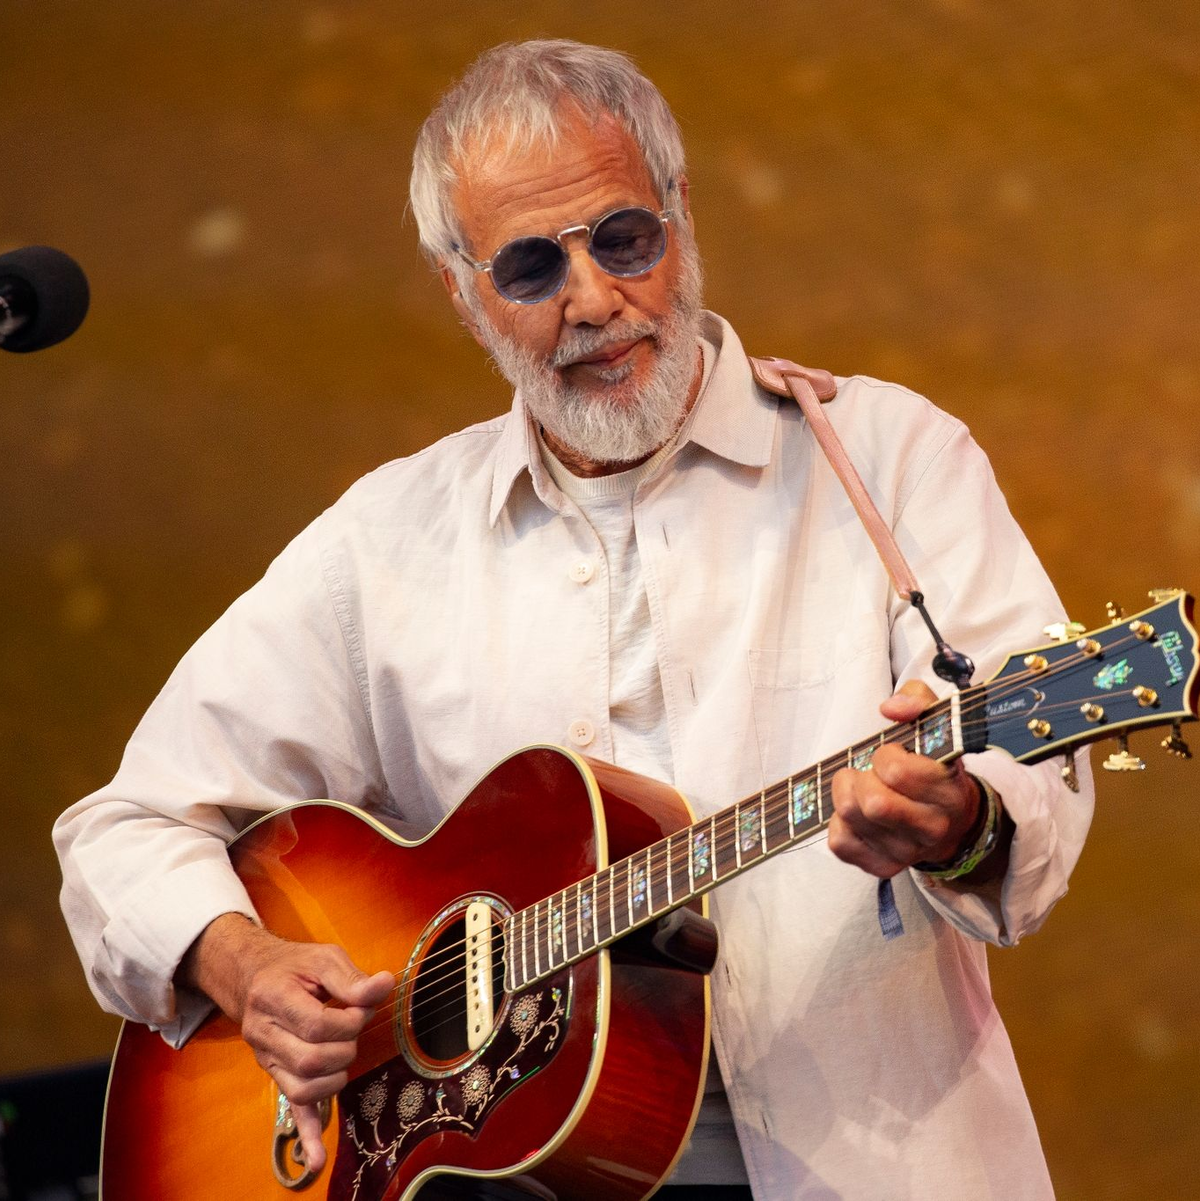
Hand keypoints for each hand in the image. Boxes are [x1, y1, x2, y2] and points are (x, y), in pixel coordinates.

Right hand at [179, 914, 393, 1171]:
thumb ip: (352, 977)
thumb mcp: (323, 958)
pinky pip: (291, 1110)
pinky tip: (316, 1161)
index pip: (314, 1024)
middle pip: (310, 1060)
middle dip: (345, 1047)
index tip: (362, 1009)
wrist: (255, 977)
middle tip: (354, 1029)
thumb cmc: (294, 966)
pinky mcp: (277, 1076)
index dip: (347, 1021)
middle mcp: (264, 1033)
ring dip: (335, 1075)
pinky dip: (307, 1136)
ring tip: (344, 1051)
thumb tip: (385, 985)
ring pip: (302, 1087)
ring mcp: (268, 1060)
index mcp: (273, 998)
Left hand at [827, 680, 982, 878]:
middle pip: (870, 803)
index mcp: (948, 791)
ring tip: (861, 788)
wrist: (953, 821)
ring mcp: (906, 852)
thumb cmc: (935, 766)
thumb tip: (890, 708)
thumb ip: (918, 701)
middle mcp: (931, 828)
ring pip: (850, 819)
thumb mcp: (938, 724)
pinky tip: (856, 815)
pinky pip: (840, 844)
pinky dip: (839, 823)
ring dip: (845, 795)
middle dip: (860, 778)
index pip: (895, 772)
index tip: (890, 754)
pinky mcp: (882, 867)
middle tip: (869, 772)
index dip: (884, 756)